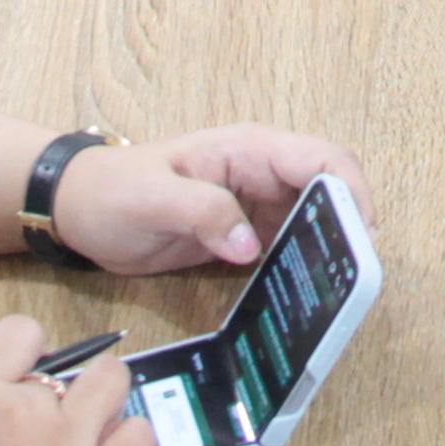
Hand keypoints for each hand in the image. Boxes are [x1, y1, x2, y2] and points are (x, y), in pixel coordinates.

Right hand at [0, 314, 146, 445]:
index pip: (18, 334)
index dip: (18, 359)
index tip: (16, 383)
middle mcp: (21, 412)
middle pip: (65, 365)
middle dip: (54, 391)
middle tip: (40, 428)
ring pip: (112, 383)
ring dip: (98, 401)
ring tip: (79, 437)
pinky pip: (138, 435)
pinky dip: (125, 441)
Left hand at [44, 125, 360, 272]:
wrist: (79, 207)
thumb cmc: (111, 190)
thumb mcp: (151, 198)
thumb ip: (202, 213)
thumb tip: (249, 246)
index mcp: (247, 150)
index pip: (322, 159)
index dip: (353, 192)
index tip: (366, 235)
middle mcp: (261, 174)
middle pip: (329, 193)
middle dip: (352, 228)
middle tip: (360, 276)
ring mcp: (255, 205)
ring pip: (315, 222)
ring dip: (331, 251)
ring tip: (342, 292)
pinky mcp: (243, 235)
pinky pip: (288, 247)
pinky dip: (304, 266)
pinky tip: (308, 295)